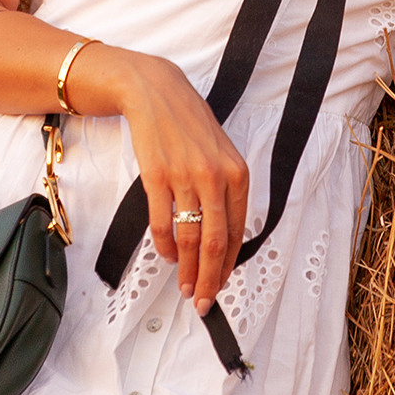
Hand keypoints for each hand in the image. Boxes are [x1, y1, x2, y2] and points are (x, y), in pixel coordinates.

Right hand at [76, 47, 249, 313]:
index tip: (220, 286)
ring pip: (189, 238)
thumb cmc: (190, 126)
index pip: (237, 232)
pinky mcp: (157, 176)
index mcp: (238, 174)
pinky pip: (162, 223)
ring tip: (184, 286)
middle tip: (202, 301)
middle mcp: (216, 177)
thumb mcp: (221, 154)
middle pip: (215, 242)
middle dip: (209, 278)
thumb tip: (224, 239)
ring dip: (186, 269)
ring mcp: (185, 177)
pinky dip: (165, 246)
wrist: (157, 93)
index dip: (228, 265)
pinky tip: (167, 256)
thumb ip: (226, 192)